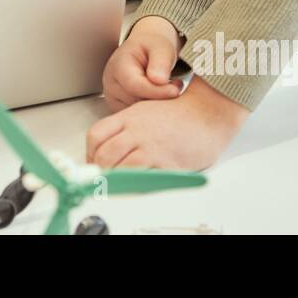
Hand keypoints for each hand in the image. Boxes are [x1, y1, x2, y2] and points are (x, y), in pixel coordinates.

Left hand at [86, 76, 249, 171]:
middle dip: (101, 170)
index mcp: (128, 117)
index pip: (96, 135)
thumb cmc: (178, 115)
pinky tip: (139, 184)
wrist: (207, 114)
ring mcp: (150, 146)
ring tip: (122, 183)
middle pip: (104, 155)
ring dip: (117, 180)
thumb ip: (125, 128)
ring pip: (120, 169)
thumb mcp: (144, 112)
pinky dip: (136, 185)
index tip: (94, 163)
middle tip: (106, 178)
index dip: (90, 153)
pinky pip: (143, 179)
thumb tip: (108, 149)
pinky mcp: (165, 162)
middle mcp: (136, 130)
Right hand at [102, 15, 185, 110]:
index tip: (176, 90)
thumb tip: (159, 80)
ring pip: (137, 111)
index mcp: (118, 66)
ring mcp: (114, 98)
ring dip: (156, 105)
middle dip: (159, 98)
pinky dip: (151, 111)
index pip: (135, 85)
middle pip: (136, 101)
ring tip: (168, 91)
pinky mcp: (120, 108)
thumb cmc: (152, 47)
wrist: (145, 50)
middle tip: (177, 88)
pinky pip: (136, 116)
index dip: (157, 91)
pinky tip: (159, 99)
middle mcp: (111, 84)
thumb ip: (161, 61)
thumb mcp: (160, 47)